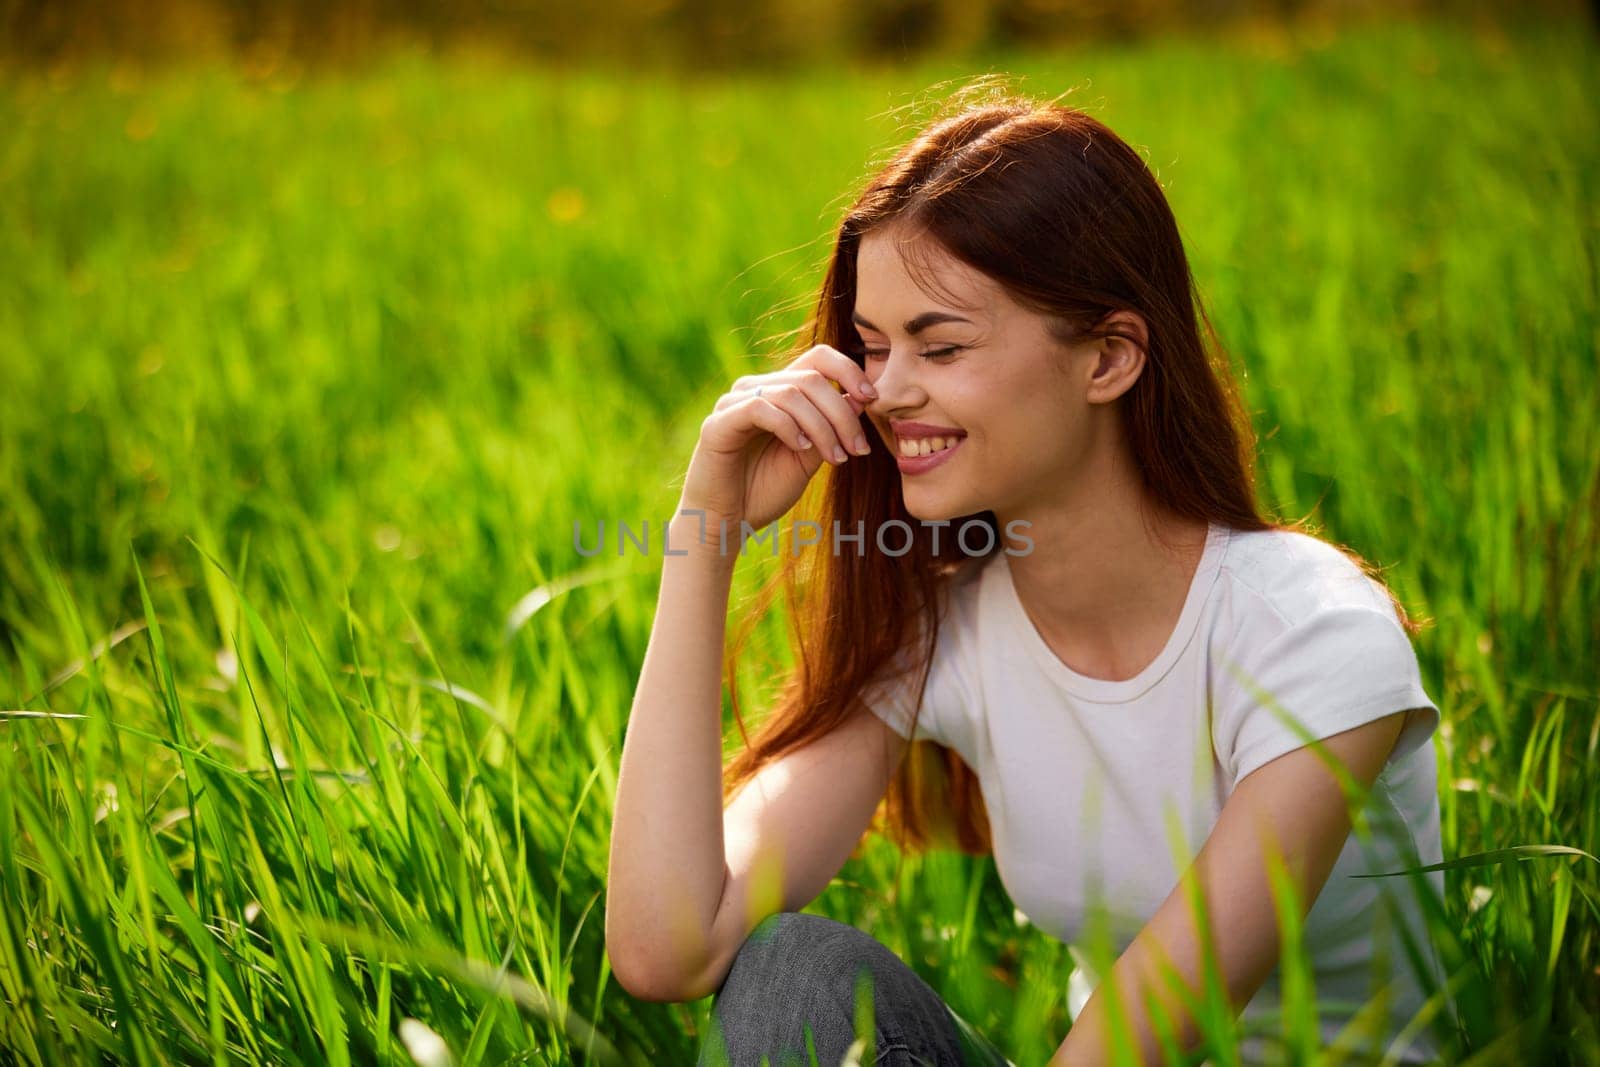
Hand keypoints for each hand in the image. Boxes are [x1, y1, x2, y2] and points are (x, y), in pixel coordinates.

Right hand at [677, 344, 878, 532]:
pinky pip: (761, 408)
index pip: (817, 359)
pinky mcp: (718, 423)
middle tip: (857, 449)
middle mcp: (755, 389)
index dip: (849, 371)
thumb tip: (861, 398)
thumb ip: (830, 428)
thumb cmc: (763, 492)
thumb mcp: (809, 458)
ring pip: (791, 393)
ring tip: (834, 457)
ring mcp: (734, 403)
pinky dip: (789, 427)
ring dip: (822, 426)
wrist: (724, 524)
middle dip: (842, 414)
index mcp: (778, 393)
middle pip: (811, 378)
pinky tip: (801, 449)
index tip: (872, 400)